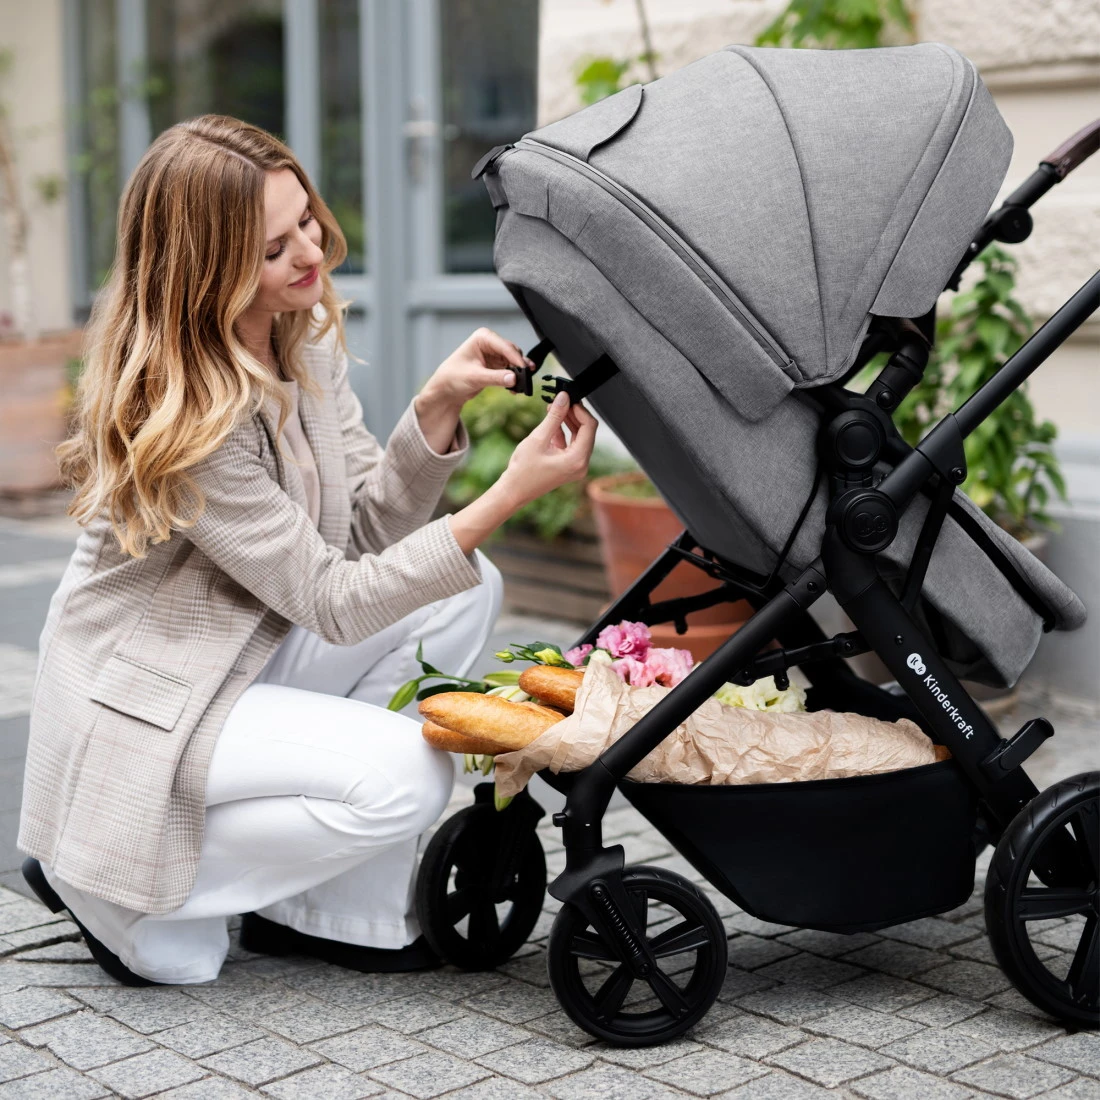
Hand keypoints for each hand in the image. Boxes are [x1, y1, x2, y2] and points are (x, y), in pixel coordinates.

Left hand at [420, 327, 531, 411]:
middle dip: (519, 366)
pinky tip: (515, 389)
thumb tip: (514, 378)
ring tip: (522, 386)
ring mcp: (494, 354)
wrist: (446, 390)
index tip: (526, 371)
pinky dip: (513, 379)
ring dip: (518, 374)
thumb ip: (495, 377)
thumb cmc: (453, 377)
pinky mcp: (496, 366)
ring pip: (514, 362)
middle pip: (512, 353)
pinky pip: (510, 371)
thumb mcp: (475, 377)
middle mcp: (490, 343)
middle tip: (526, 380)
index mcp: (483, 338)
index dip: (517, 359)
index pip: (505, 346)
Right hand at [499, 391, 597, 507]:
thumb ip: (554, 417)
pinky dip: (563, 433)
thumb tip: (564, 398)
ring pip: (579, 437)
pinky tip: (552, 424)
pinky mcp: (568, 466)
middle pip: (586, 432)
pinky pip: (571, 445)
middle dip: (574, 415)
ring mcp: (575, 467)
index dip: (580, 410)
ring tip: (554, 409)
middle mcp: (581, 465)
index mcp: (577, 460)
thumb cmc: (523, 471)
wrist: (514, 491)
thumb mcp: (539, 438)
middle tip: (561, 402)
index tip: (569, 400)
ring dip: (568, 422)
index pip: (589, 427)